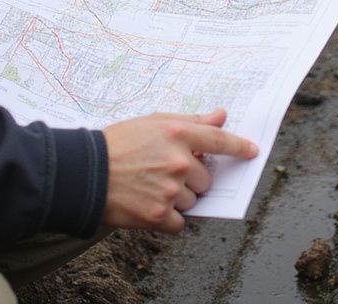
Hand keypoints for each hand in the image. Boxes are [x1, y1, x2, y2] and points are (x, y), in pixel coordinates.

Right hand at [102, 108, 257, 232]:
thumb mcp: (153, 121)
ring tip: (152, 186)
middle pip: (206, 178)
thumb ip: (190, 121)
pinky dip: (169, 218)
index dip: (239, 146)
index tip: (251, 151)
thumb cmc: (117, 143)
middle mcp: (179, 161)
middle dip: (192, 177)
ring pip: (193, 200)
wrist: (86, 173)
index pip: (220, 141)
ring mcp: (170, 190)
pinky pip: (180, 222)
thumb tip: (220, 116)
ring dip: (179, 197)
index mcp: (178, 133)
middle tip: (165, 171)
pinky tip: (149, 203)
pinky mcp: (160, 215)